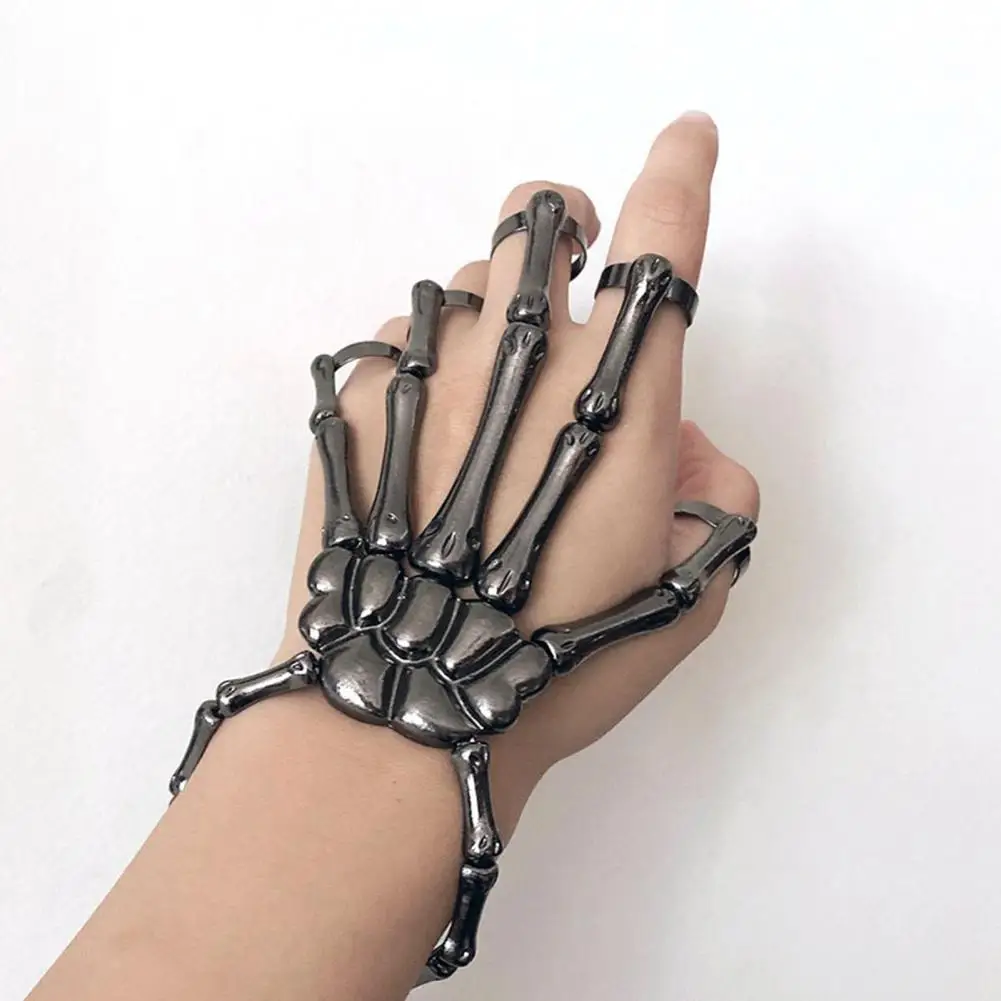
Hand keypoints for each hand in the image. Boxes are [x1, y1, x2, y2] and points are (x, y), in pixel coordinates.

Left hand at [276, 111, 758, 780]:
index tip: (689, 138)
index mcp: (615, 398)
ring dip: (485, 319)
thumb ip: (715, 491)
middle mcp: (518, 358)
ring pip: (458, 282)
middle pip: (536, 216)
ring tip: (477, 419)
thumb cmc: (560, 662)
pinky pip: (395, 342)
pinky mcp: (351, 397)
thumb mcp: (689, 591)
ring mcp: (423, 367)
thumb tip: (682, 439)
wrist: (404, 702)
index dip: (682, 172)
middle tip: (566, 278)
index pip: (664, 241)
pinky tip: (416, 450)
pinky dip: (421, 371)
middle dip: (563, 226)